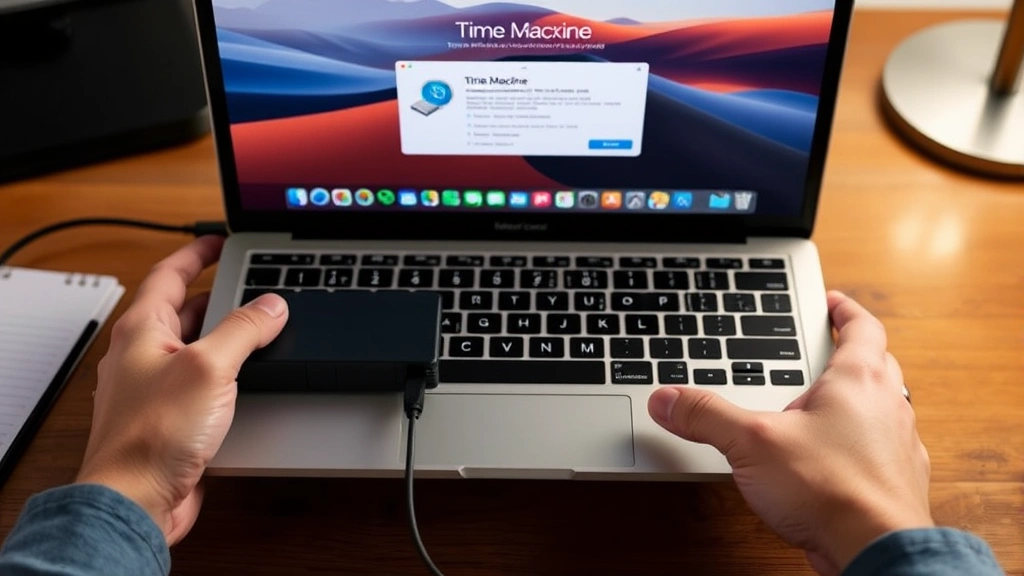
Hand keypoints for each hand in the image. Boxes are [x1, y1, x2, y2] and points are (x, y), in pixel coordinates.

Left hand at [76, 236, 288, 543]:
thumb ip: (244, 329)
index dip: (197, 252)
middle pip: (184, 309)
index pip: (169, 273)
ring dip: (227, 337)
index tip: (220, 240)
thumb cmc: (153, 435)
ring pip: (196, 347)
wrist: (137, 498)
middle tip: (253, 284)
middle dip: (220, 295)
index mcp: (142, 329)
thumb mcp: (210, 367)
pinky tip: (247, 381)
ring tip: (260, 329)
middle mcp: (143, 354)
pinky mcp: (170, 418)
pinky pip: (201, 382)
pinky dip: (226, 374)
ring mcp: (155, 387)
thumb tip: (272, 305)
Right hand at [648, 291, 932, 574]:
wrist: (876, 551)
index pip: (862, 327)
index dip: (845, 310)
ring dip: (859, 400)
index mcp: (859, 380)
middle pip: (878, 363)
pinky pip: (881, 449)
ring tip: (822, 406)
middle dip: (851, 353)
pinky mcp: (897, 482)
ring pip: (883, 407)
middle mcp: (888, 406)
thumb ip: (706, 416)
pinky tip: (833, 459)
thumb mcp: (751, 443)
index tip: (833, 302)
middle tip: (826, 349)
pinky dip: (861, 444)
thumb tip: (666, 398)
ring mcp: (899, 445)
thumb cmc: (830, 490)